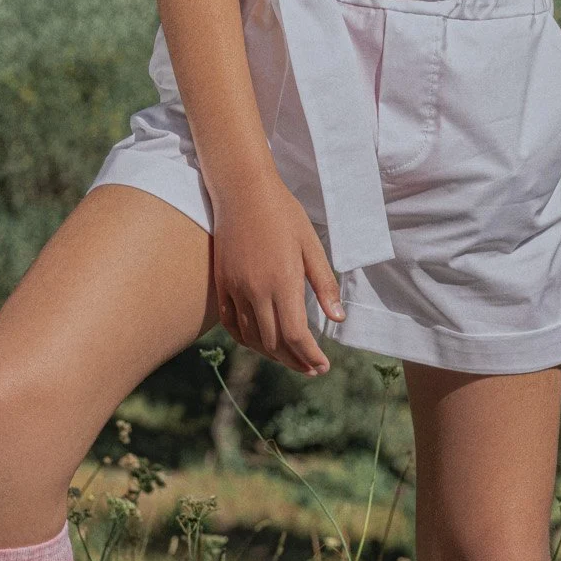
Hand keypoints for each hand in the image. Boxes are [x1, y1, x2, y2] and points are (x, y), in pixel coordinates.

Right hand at [212, 170, 343, 375]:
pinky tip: (260, 343)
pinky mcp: (222, 284)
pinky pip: (231, 324)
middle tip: (311, 368)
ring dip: (272, 355)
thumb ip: (324, 285)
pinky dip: (246, 340)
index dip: (310, 356)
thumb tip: (337, 318)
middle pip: (274, 343)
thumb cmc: (283, 213)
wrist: (242, 191)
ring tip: (290, 359)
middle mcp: (256, 291)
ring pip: (251, 338)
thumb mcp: (312, 245)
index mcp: (283, 282)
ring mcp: (235, 289)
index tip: (323, 366)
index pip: (295, 336)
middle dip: (294, 361)